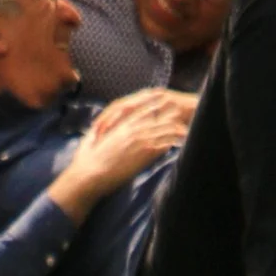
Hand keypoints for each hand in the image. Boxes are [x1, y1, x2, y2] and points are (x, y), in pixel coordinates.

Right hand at [50, 88, 195, 212]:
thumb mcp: (91, 140)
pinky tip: (181, 143)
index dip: (157, 105)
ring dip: (177, 130)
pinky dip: (173, 143)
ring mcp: (139, 140)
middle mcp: (133, 129)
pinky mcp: (143, 154)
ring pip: (164, 130)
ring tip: (189, 129)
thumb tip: (95, 130)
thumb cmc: (87, 160)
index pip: (144, 110)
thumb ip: (98, 132)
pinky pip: (163, 146)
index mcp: (122, 124)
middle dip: (172, 115)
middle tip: (185, 113)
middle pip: (158, 118)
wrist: (88, 175)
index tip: (168, 101)